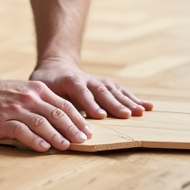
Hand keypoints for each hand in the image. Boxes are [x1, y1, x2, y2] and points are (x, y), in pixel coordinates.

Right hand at [0, 74, 93, 152]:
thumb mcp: (23, 91)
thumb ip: (40, 103)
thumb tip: (62, 120)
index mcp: (37, 90)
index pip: (63, 105)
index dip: (78, 119)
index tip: (88, 132)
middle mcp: (29, 98)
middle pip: (56, 114)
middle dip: (73, 129)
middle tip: (84, 141)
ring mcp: (15, 109)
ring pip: (42, 123)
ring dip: (56, 136)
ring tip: (67, 146)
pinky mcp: (2, 121)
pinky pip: (22, 131)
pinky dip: (34, 140)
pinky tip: (43, 148)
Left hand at [30, 59, 153, 119]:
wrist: (57, 67)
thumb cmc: (47, 83)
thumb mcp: (41, 89)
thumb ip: (48, 103)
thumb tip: (50, 122)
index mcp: (70, 81)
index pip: (81, 93)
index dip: (90, 104)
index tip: (100, 116)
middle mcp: (88, 80)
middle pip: (102, 91)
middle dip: (114, 104)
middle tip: (126, 115)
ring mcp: (99, 81)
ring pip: (115, 91)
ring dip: (128, 102)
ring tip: (141, 112)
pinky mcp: (108, 85)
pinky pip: (122, 92)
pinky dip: (135, 98)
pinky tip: (149, 106)